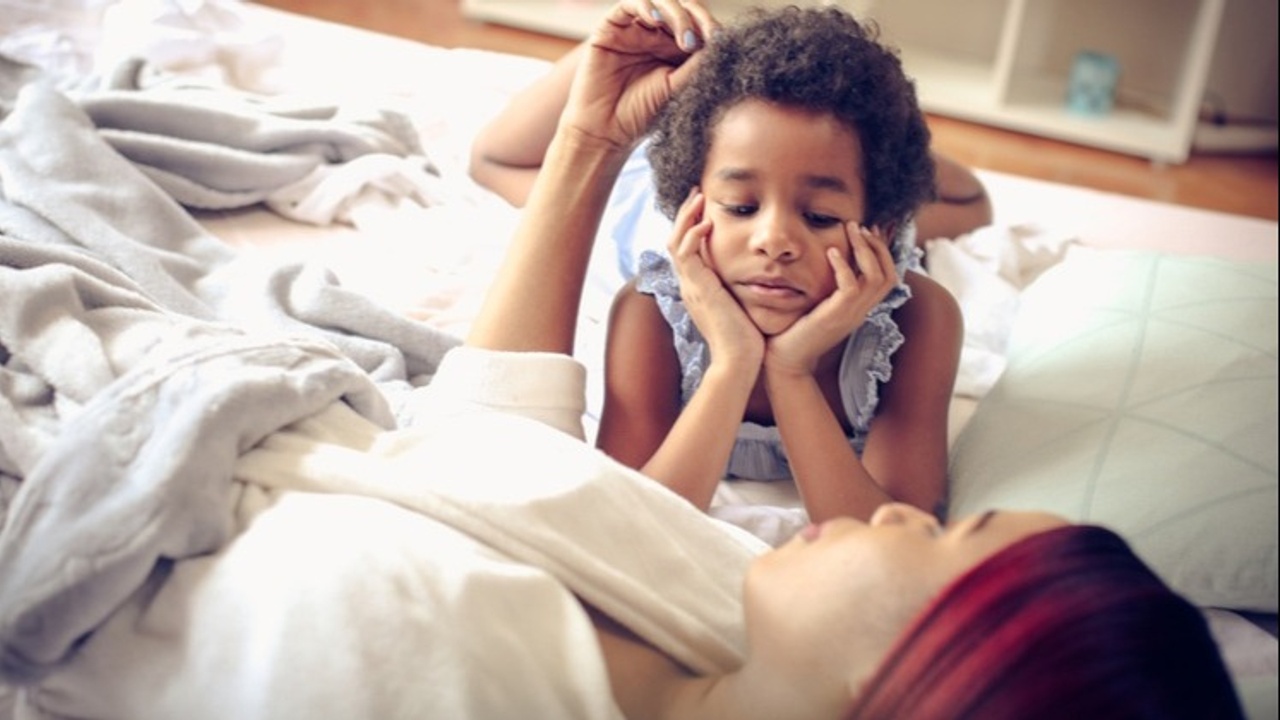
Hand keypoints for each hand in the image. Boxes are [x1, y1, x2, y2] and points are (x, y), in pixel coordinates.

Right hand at [561, 0, 719, 150]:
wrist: (605, 130)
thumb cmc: (641, 114)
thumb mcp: (678, 87)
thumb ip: (697, 62)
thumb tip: (721, 40)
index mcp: (677, 50)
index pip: (700, 26)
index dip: (712, 27)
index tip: (722, 41)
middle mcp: (658, 35)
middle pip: (684, 9)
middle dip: (698, 19)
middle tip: (705, 39)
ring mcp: (636, 29)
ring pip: (662, 3)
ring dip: (678, 15)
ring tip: (684, 40)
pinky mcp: (613, 26)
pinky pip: (631, 4)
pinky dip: (646, 5)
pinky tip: (656, 19)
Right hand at [668, 188, 765, 370]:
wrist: (739, 361)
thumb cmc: (746, 339)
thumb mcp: (742, 306)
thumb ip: (741, 289)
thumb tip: (756, 276)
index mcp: (698, 288)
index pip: (686, 250)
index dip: (692, 226)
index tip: (705, 208)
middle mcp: (689, 285)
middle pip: (676, 240)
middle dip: (685, 215)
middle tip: (697, 193)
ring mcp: (691, 287)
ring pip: (676, 242)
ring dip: (687, 217)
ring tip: (699, 197)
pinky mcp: (698, 288)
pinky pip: (686, 254)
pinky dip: (694, 235)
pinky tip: (707, 223)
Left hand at [765, 224, 897, 377]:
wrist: (784, 362)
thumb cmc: (794, 332)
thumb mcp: (817, 305)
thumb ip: (827, 288)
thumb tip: (825, 260)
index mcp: (859, 309)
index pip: (887, 277)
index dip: (881, 251)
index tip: (867, 231)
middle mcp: (860, 312)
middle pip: (889, 274)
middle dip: (877, 245)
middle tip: (859, 226)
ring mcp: (850, 316)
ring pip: (875, 278)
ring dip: (864, 249)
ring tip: (850, 230)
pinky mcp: (834, 317)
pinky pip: (850, 287)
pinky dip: (844, 266)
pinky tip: (831, 252)